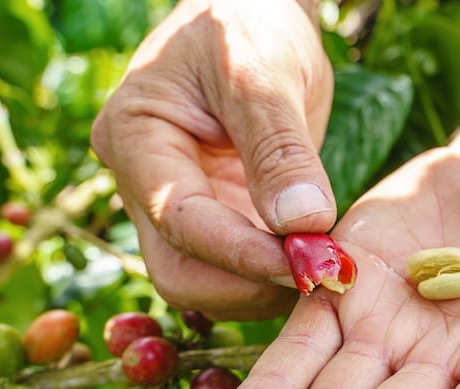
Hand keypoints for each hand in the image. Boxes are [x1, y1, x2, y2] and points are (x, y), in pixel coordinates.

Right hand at [90, 0, 333, 319]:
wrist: (254, 13)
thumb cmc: (248, 22)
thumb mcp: (264, 73)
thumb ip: (281, 149)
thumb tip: (302, 224)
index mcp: (134, 137)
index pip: (179, 220)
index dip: (240, 254)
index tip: (304, 265)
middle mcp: (144, 183)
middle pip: (180, 273)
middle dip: (248, 287)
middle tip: (319, 278)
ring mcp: (175, 206)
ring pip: (207, 283)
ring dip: (265, 288)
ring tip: (325, 267)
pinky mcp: (216, 216)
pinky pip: (237, 268)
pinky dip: (275, 274)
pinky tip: (317, 259)